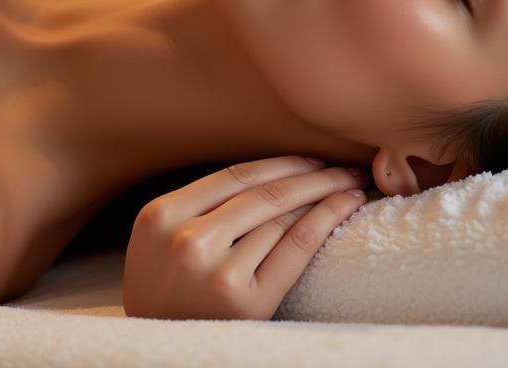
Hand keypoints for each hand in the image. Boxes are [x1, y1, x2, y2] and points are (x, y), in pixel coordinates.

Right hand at [122, 155, 369, 319]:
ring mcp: (217, 274)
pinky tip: (345, 206)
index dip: (283, 163)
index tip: (314, 159)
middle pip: (266, 194)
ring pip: (283, 218)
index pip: (236, 175)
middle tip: (348, 168)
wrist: (156, 352)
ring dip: (325, 196)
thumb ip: (200, 204)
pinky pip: (296, 247)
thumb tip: (277, 172)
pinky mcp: (246, 304)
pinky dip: (326, 220)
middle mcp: (188, 241)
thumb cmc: (165, 290)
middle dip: (315, 176)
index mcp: (161, 215)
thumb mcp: (162, 238)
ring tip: (350, 188)